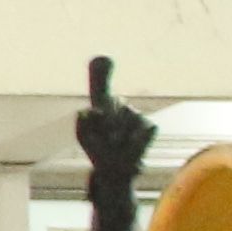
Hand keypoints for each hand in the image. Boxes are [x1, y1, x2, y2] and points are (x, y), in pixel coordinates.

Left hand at [72, 60, 153, 184]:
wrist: (115, 171)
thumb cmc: (98, 151)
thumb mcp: (84, 137)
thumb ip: (83, 123)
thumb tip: (88, 110)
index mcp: (102, 105)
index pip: (101, 85)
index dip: (101, 70)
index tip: (102, 59)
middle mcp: (120, 106)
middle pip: (113, 101)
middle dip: (108, 119)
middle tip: (105, 138)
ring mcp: (135, 116)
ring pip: (127, 116)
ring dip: (118, 134)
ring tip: (114, 145)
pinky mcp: (149, 127)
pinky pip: (143, 128)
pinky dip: (134, 139)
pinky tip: (129, 147)